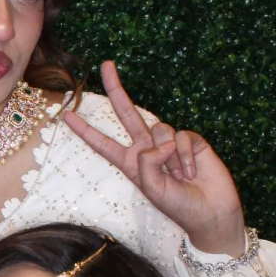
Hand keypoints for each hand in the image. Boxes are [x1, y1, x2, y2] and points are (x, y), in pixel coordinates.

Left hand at [63, 61, 245, 253]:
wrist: (210, 212)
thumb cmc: (178, 206)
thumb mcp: (152, 189)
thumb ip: (146, 164)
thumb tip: (158, 142)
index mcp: (130, 162)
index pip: (102, 143)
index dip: (85, 130)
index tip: (66, 115)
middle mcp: (146, 148)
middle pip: (127, 113)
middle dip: (116, 89)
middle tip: (106, 64)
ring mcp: (168, 142)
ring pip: (160, 129)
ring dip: (171, 156)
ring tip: (179, 176)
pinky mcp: (190, 140)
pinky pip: (182, 136)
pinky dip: (185, 155)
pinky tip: (191, 171)